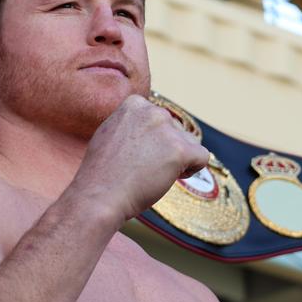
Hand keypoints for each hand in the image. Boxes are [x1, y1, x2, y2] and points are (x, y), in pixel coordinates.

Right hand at [71, 94, 212, 223]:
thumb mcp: (111, 134)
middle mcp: (152, 111)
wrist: (99, 196)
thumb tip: (152, 130)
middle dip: (165, 151)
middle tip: (142, 169)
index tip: (135, 156)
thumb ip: (132, 125)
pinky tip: (171, 178)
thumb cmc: (102, 173)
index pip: (159, 121)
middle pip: (176, 131)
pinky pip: (202, 157)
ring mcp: (167, 129)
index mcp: (134, 104)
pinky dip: (191, 170)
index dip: (152, 141)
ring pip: (190, 144)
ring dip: (178, 160)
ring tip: (153, 174)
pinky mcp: (180, 149)